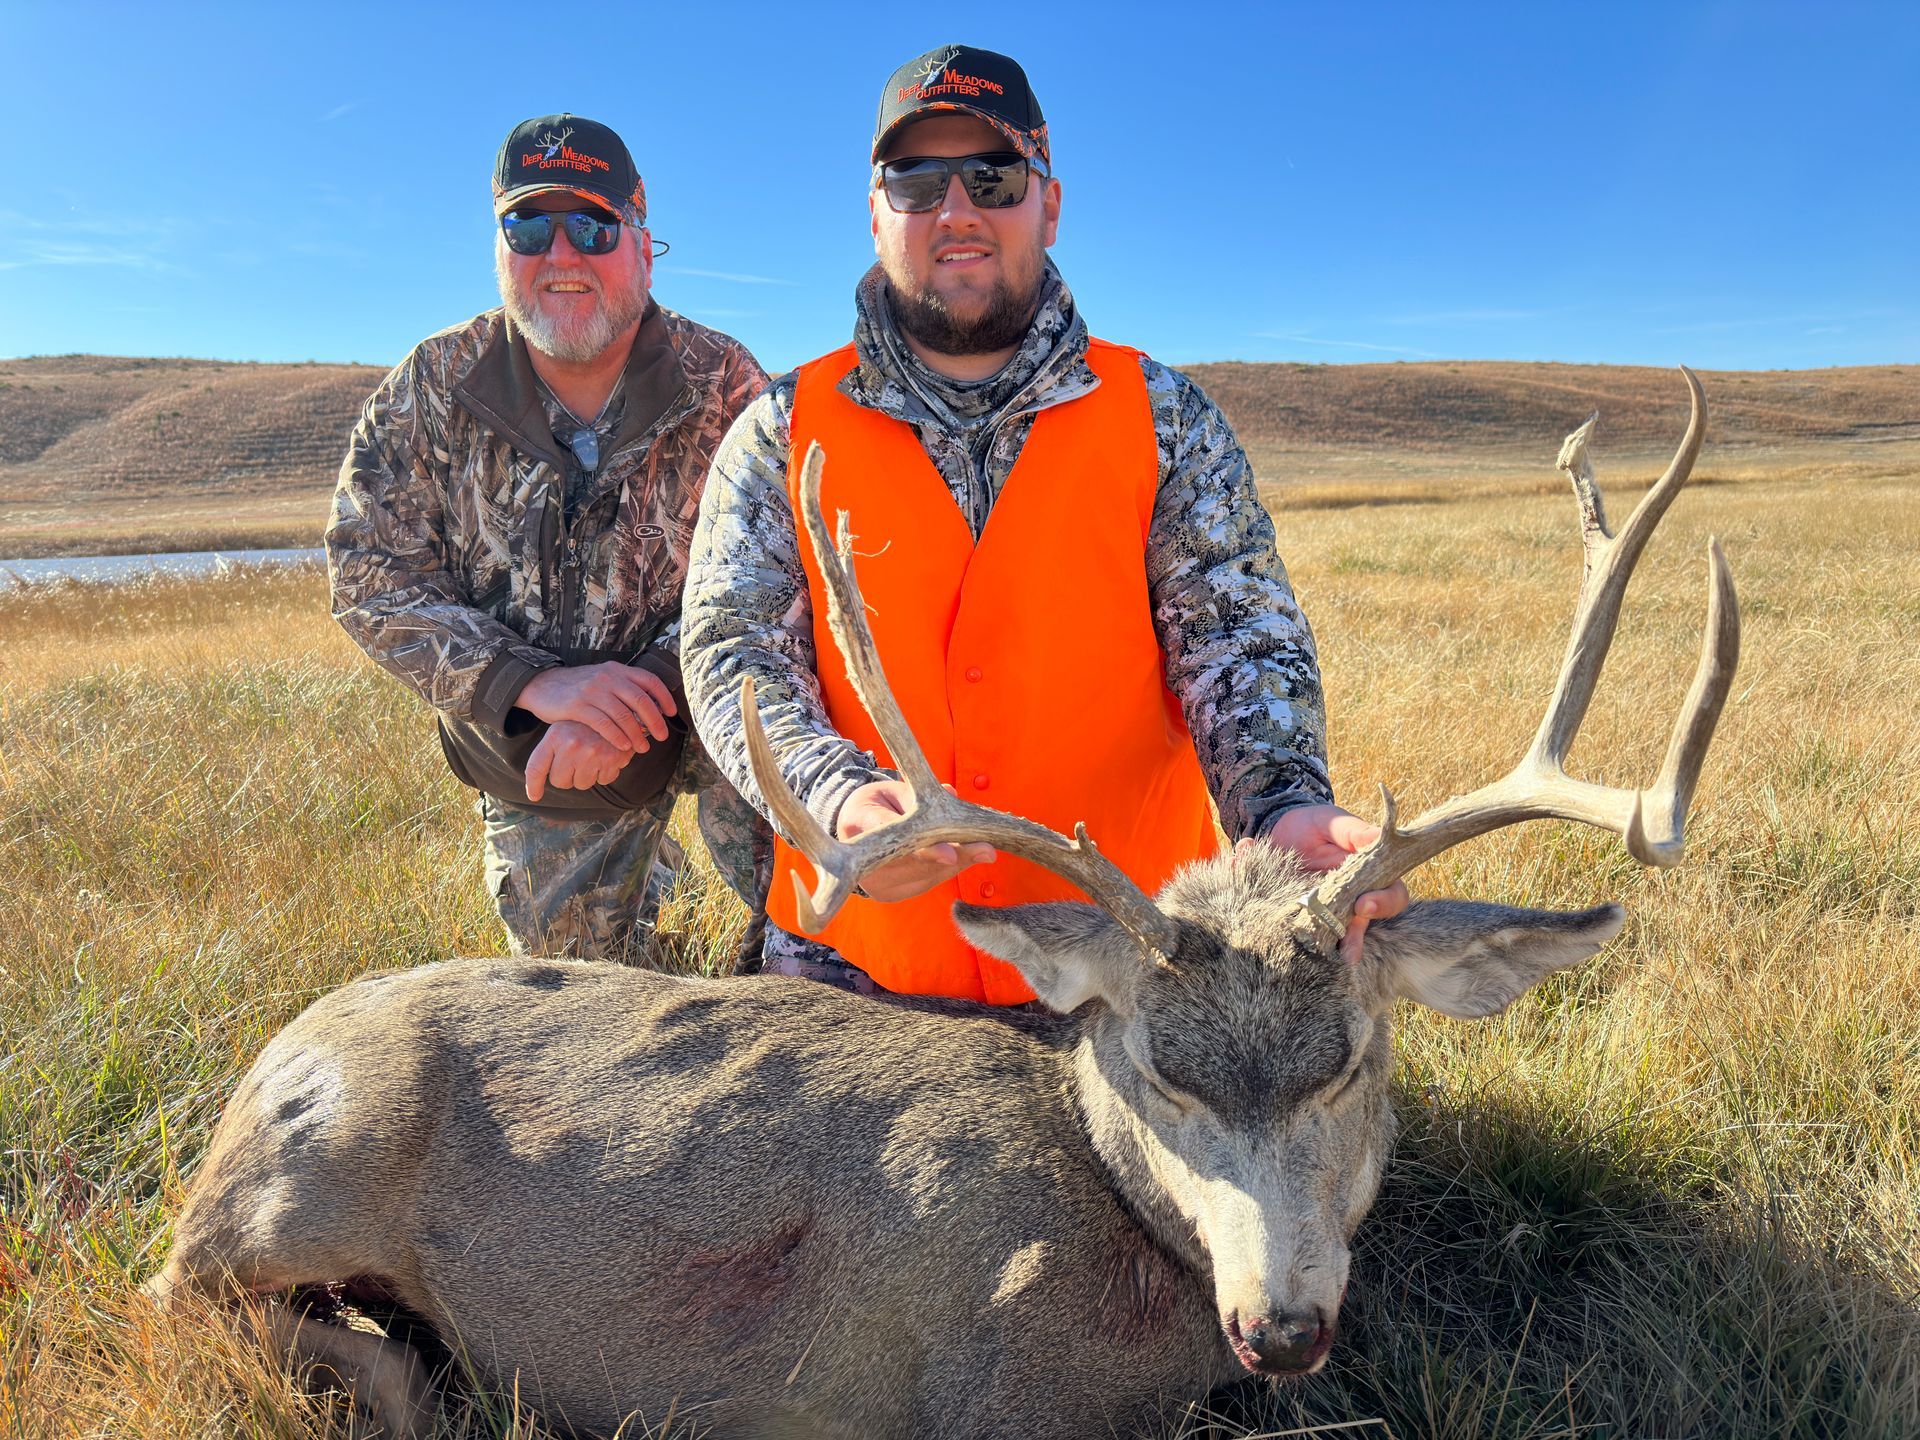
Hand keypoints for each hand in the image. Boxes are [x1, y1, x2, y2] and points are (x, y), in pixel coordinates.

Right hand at [516, 663, 675, 752]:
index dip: (664, 697)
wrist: (543, 685)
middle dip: (655, 721)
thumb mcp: (603, 679)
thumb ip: (624, 687)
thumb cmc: (578, 687)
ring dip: (637, 734)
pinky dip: (617, 737)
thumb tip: (650, 706)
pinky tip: (623, 746)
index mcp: (617, 670)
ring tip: (642, 747)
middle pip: (641, 700)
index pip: (649, 681)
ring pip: (624, 715)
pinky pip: (603, 724)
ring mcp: (593, 691)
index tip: (671, 713)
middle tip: (662, 737)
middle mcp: (608, 678)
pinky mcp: (577, 706)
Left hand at [525, 721, 629, 802]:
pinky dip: (606, 773)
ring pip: (581, 784)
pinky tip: (608, 757)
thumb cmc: (587, 726)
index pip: (536, 767)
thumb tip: (534, 782)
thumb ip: (550, 752)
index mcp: (555, 735)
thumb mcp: (564, 731)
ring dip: (588, 776)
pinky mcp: (610, 759)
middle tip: (578, 763)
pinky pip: (603, 781)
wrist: (622, 713)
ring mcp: (591, 753)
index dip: (533, 785)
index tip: (534, 796)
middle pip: (560, 782)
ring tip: (594, 757)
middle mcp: (571, 744)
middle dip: (568, 778)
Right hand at [836, 779, 996, 902]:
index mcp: (859, 821)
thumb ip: (923, 795)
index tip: (951, 855)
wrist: (853, 828)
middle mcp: (862, 858)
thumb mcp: (896, 790)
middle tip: (986, 849)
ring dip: (957, 863)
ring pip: (924, 876)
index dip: (922, 847)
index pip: (894, 836)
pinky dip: (947, 870)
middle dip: (954, 855)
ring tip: (983, 850)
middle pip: (914, 862)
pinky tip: (963, 858)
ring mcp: (874, 881)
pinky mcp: (887, 893)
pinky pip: (926, 883)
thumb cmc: (879, 804)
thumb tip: (951, 795)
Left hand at [1254, 803, 1410, 960]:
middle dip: (1355, 938)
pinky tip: (1284, 937)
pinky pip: (1303, 933)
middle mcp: (1352, 899)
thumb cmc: (1313, 824)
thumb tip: (1378, 836)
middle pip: (1365, 925)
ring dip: (1328, 948)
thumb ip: (1354, 830)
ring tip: (1318, 954)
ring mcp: (1327, 912)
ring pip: (1334, 937)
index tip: (1363, 905)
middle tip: (1342, 944)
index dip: (1384, 903)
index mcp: (1370, 875)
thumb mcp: (1332, 821)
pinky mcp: (1302, 918)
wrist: (1278, 830)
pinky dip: (1292, 935)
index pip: (1392, 896)